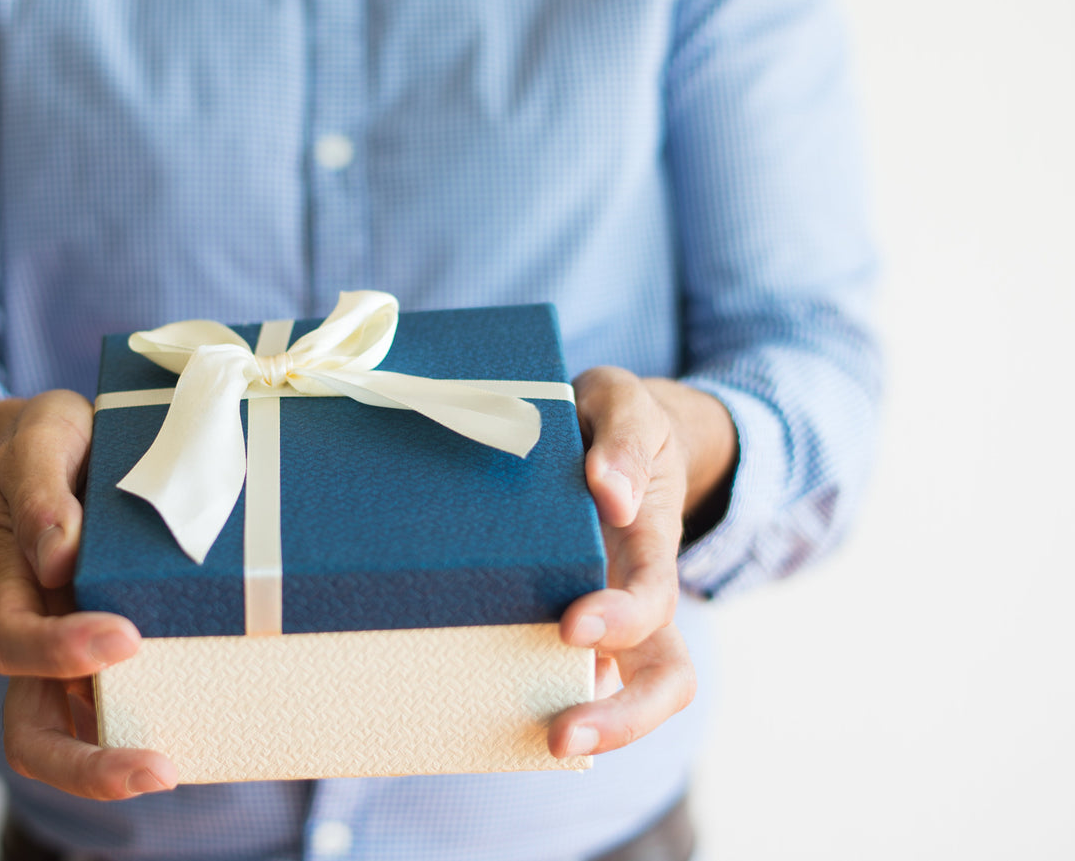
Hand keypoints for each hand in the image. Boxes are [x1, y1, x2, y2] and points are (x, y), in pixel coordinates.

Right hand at [0, 391, 177, 798]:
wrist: (62, 451)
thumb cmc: (51, 444)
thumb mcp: (41, 436)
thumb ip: (43, 487)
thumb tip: (59, 555)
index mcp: (10, 584)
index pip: (11, 641)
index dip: (59, 650)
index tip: (125, 635)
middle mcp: (38, 633)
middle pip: (31, 731)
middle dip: (86, 763)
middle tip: (156, 768)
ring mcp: (74, 652)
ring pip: (76, 737)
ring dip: (120, 766)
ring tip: (180, 769)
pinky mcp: (118, 651)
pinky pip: (133, 706)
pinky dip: (163, 728)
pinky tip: (214, 732)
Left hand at [547, 368, 735, 758]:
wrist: (612, 432)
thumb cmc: (612, 419)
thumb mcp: (621, 399)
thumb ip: (622, 436)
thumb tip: (611, 495)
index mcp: (651, 541)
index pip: (654, 598)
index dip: (622, 621)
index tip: (571, 625)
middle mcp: (635, 592)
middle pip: (663, 679)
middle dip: (623, 718)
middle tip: (561, 737)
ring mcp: (606, 615)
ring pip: (618, 691)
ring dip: (580, 723)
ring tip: (522, 743)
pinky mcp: (564, 620)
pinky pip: (559, 675)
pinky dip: (529, 698)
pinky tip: (480, 709)